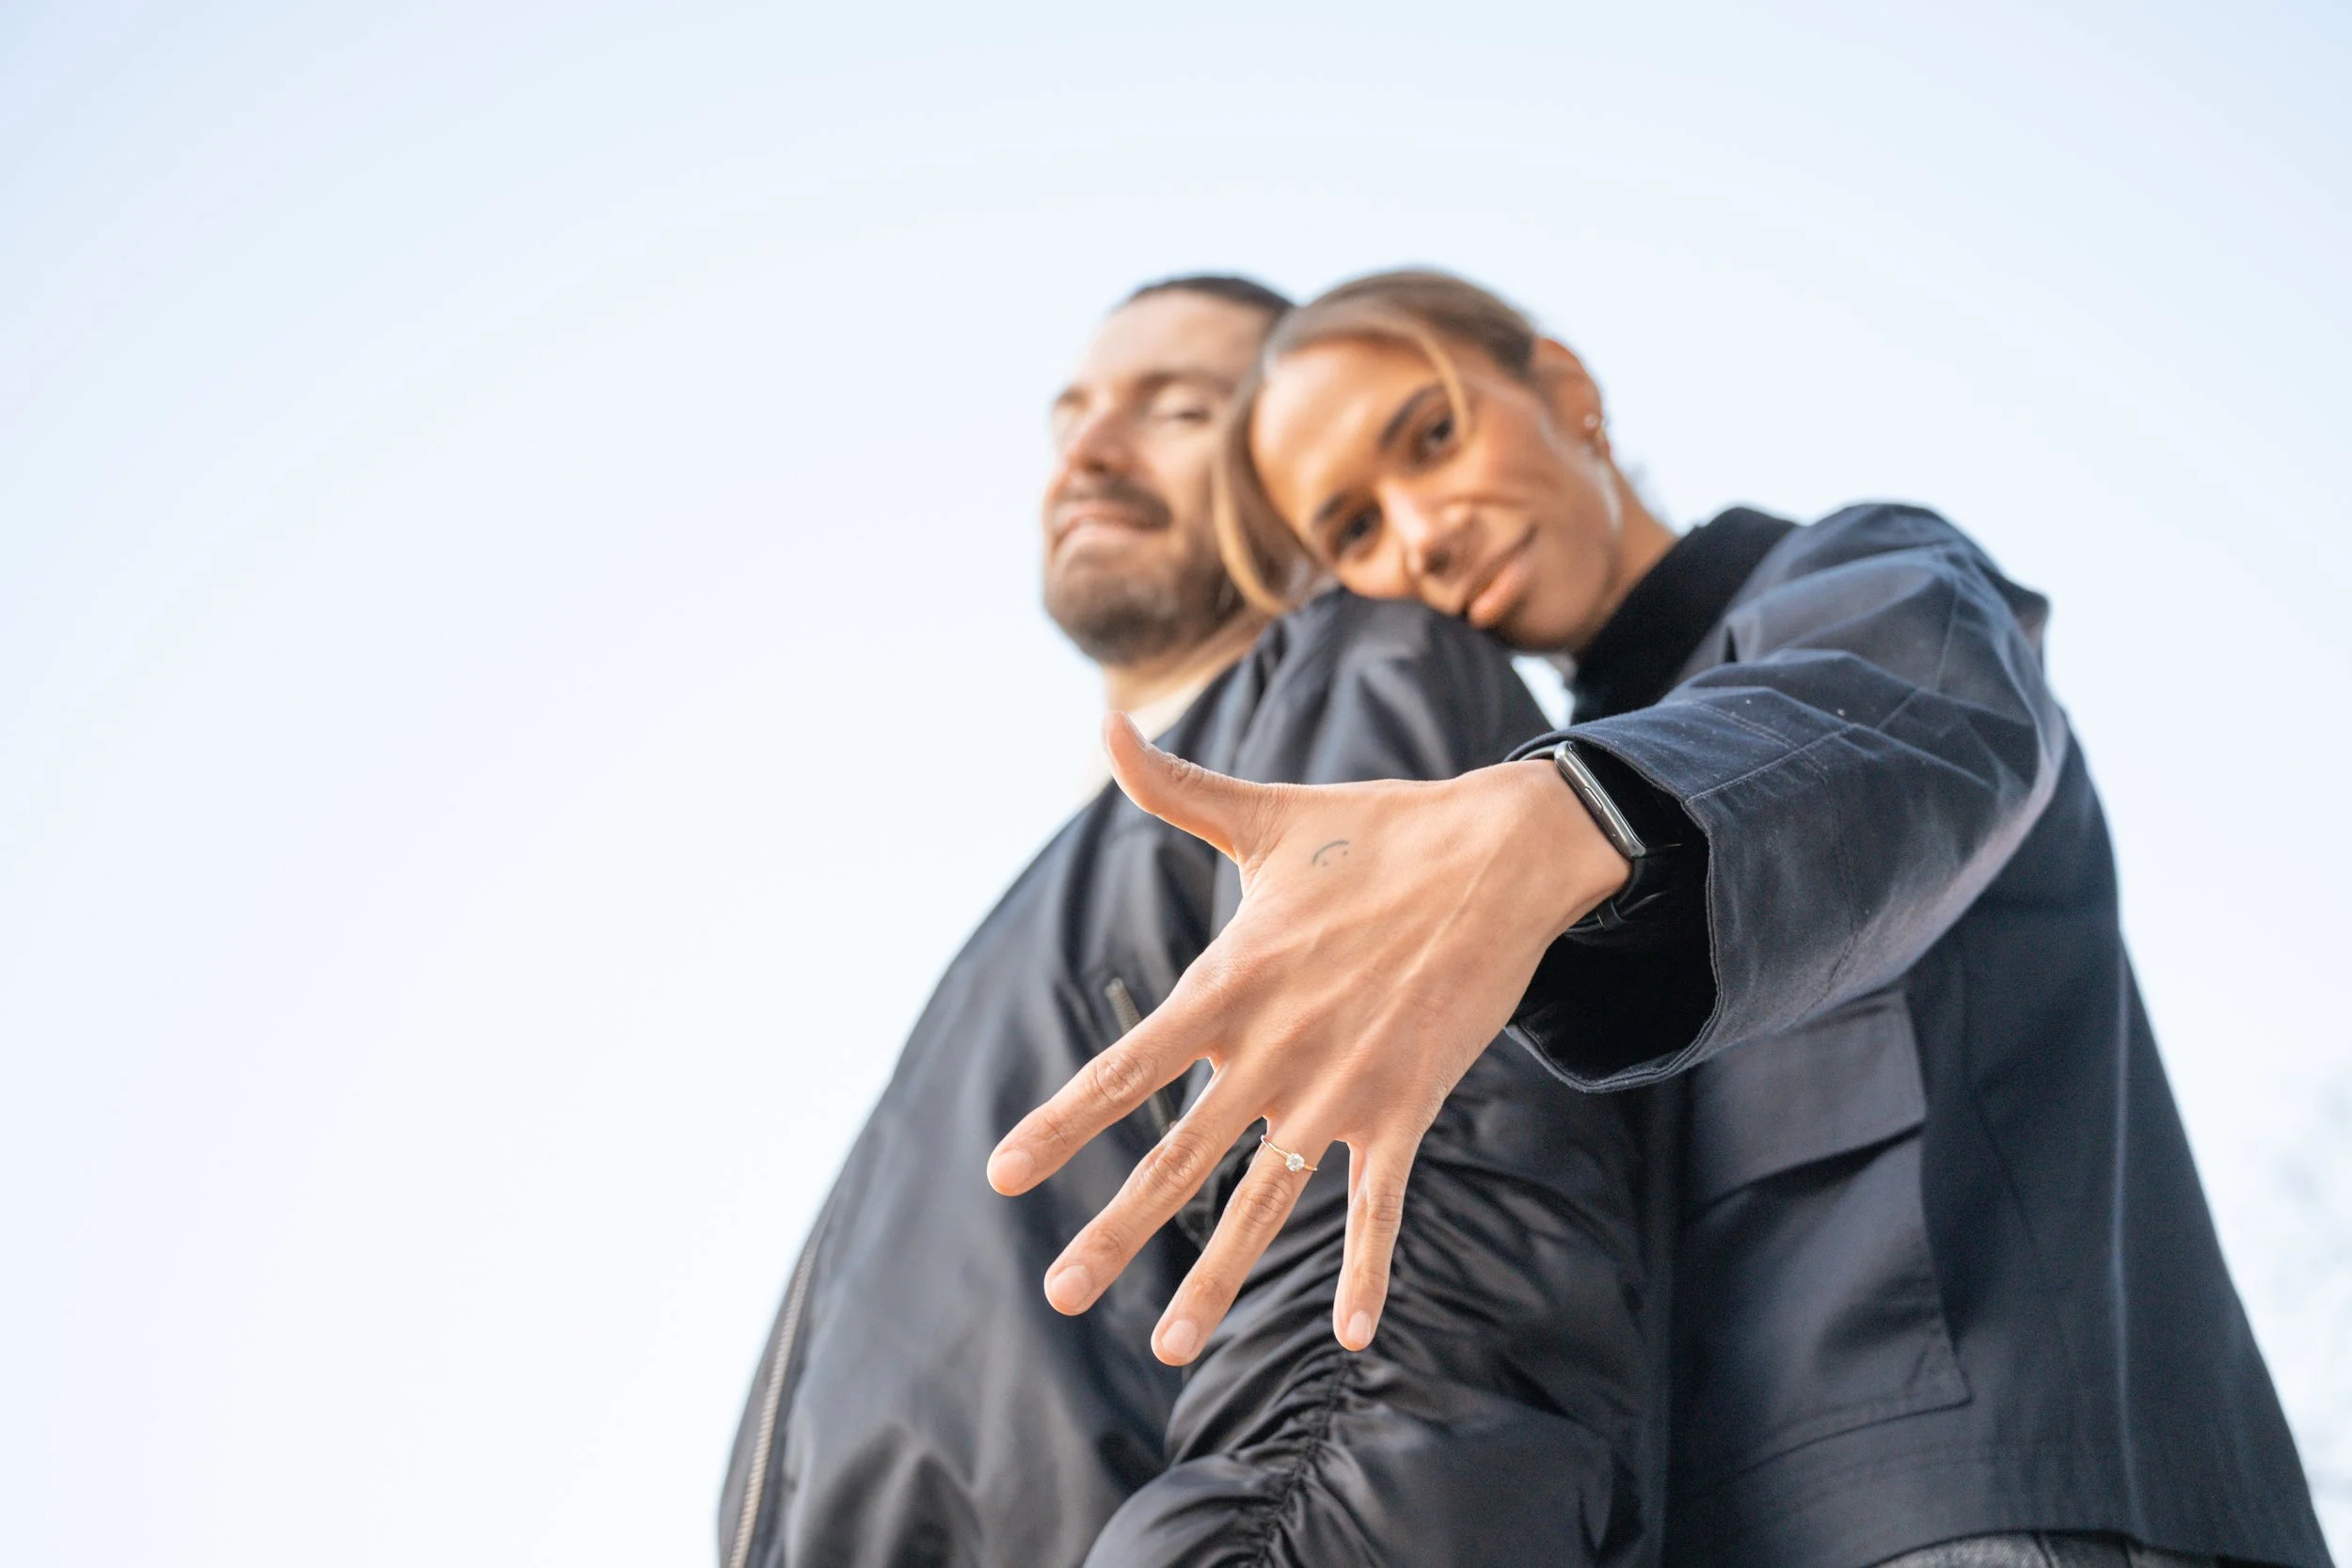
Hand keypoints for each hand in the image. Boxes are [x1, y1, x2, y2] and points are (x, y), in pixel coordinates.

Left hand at [987, 713, 1630, 1363]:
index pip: (1124, 1067)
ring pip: (1265, 1203)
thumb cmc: (1376, 833)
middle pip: (1179, 1158)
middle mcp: (1274, 1047)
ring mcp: (1342, 1086)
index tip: (1001, 1176)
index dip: (1061, 1125)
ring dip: (1215, 1277)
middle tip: (1061, 1291)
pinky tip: (1348, 1336)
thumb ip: (1176, 788)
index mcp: (1230, 981)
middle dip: (1115, 1231)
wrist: (1502, 854)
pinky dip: (1366, 1270)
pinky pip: (1379, 1206)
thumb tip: (1103, 724)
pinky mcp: (1408, 1106)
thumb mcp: (1267, 814)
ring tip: (1168, 1346)